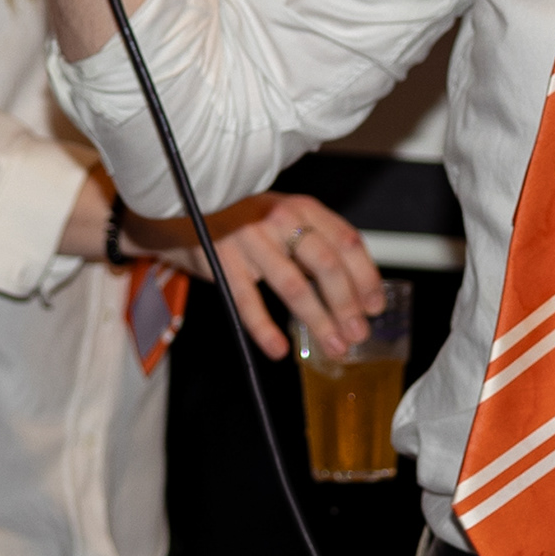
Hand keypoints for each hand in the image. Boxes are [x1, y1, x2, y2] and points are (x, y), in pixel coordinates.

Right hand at [137, 192, 391, 359]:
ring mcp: (249, 239)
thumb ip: (316, 241)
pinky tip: (278, 349)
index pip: (346, 240)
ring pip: (294, 286)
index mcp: (301, 206)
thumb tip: (357, 291)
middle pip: (325, 264)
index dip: (366, 276)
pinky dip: (264, 328)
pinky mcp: (221, 261)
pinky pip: (248, 301)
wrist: (179, 209)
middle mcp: (278, 218)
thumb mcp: (283, 217)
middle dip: (347, 303)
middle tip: (359, 333)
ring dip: (319, 320)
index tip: (375, 305)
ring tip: (335, 346)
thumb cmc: (241, 219)